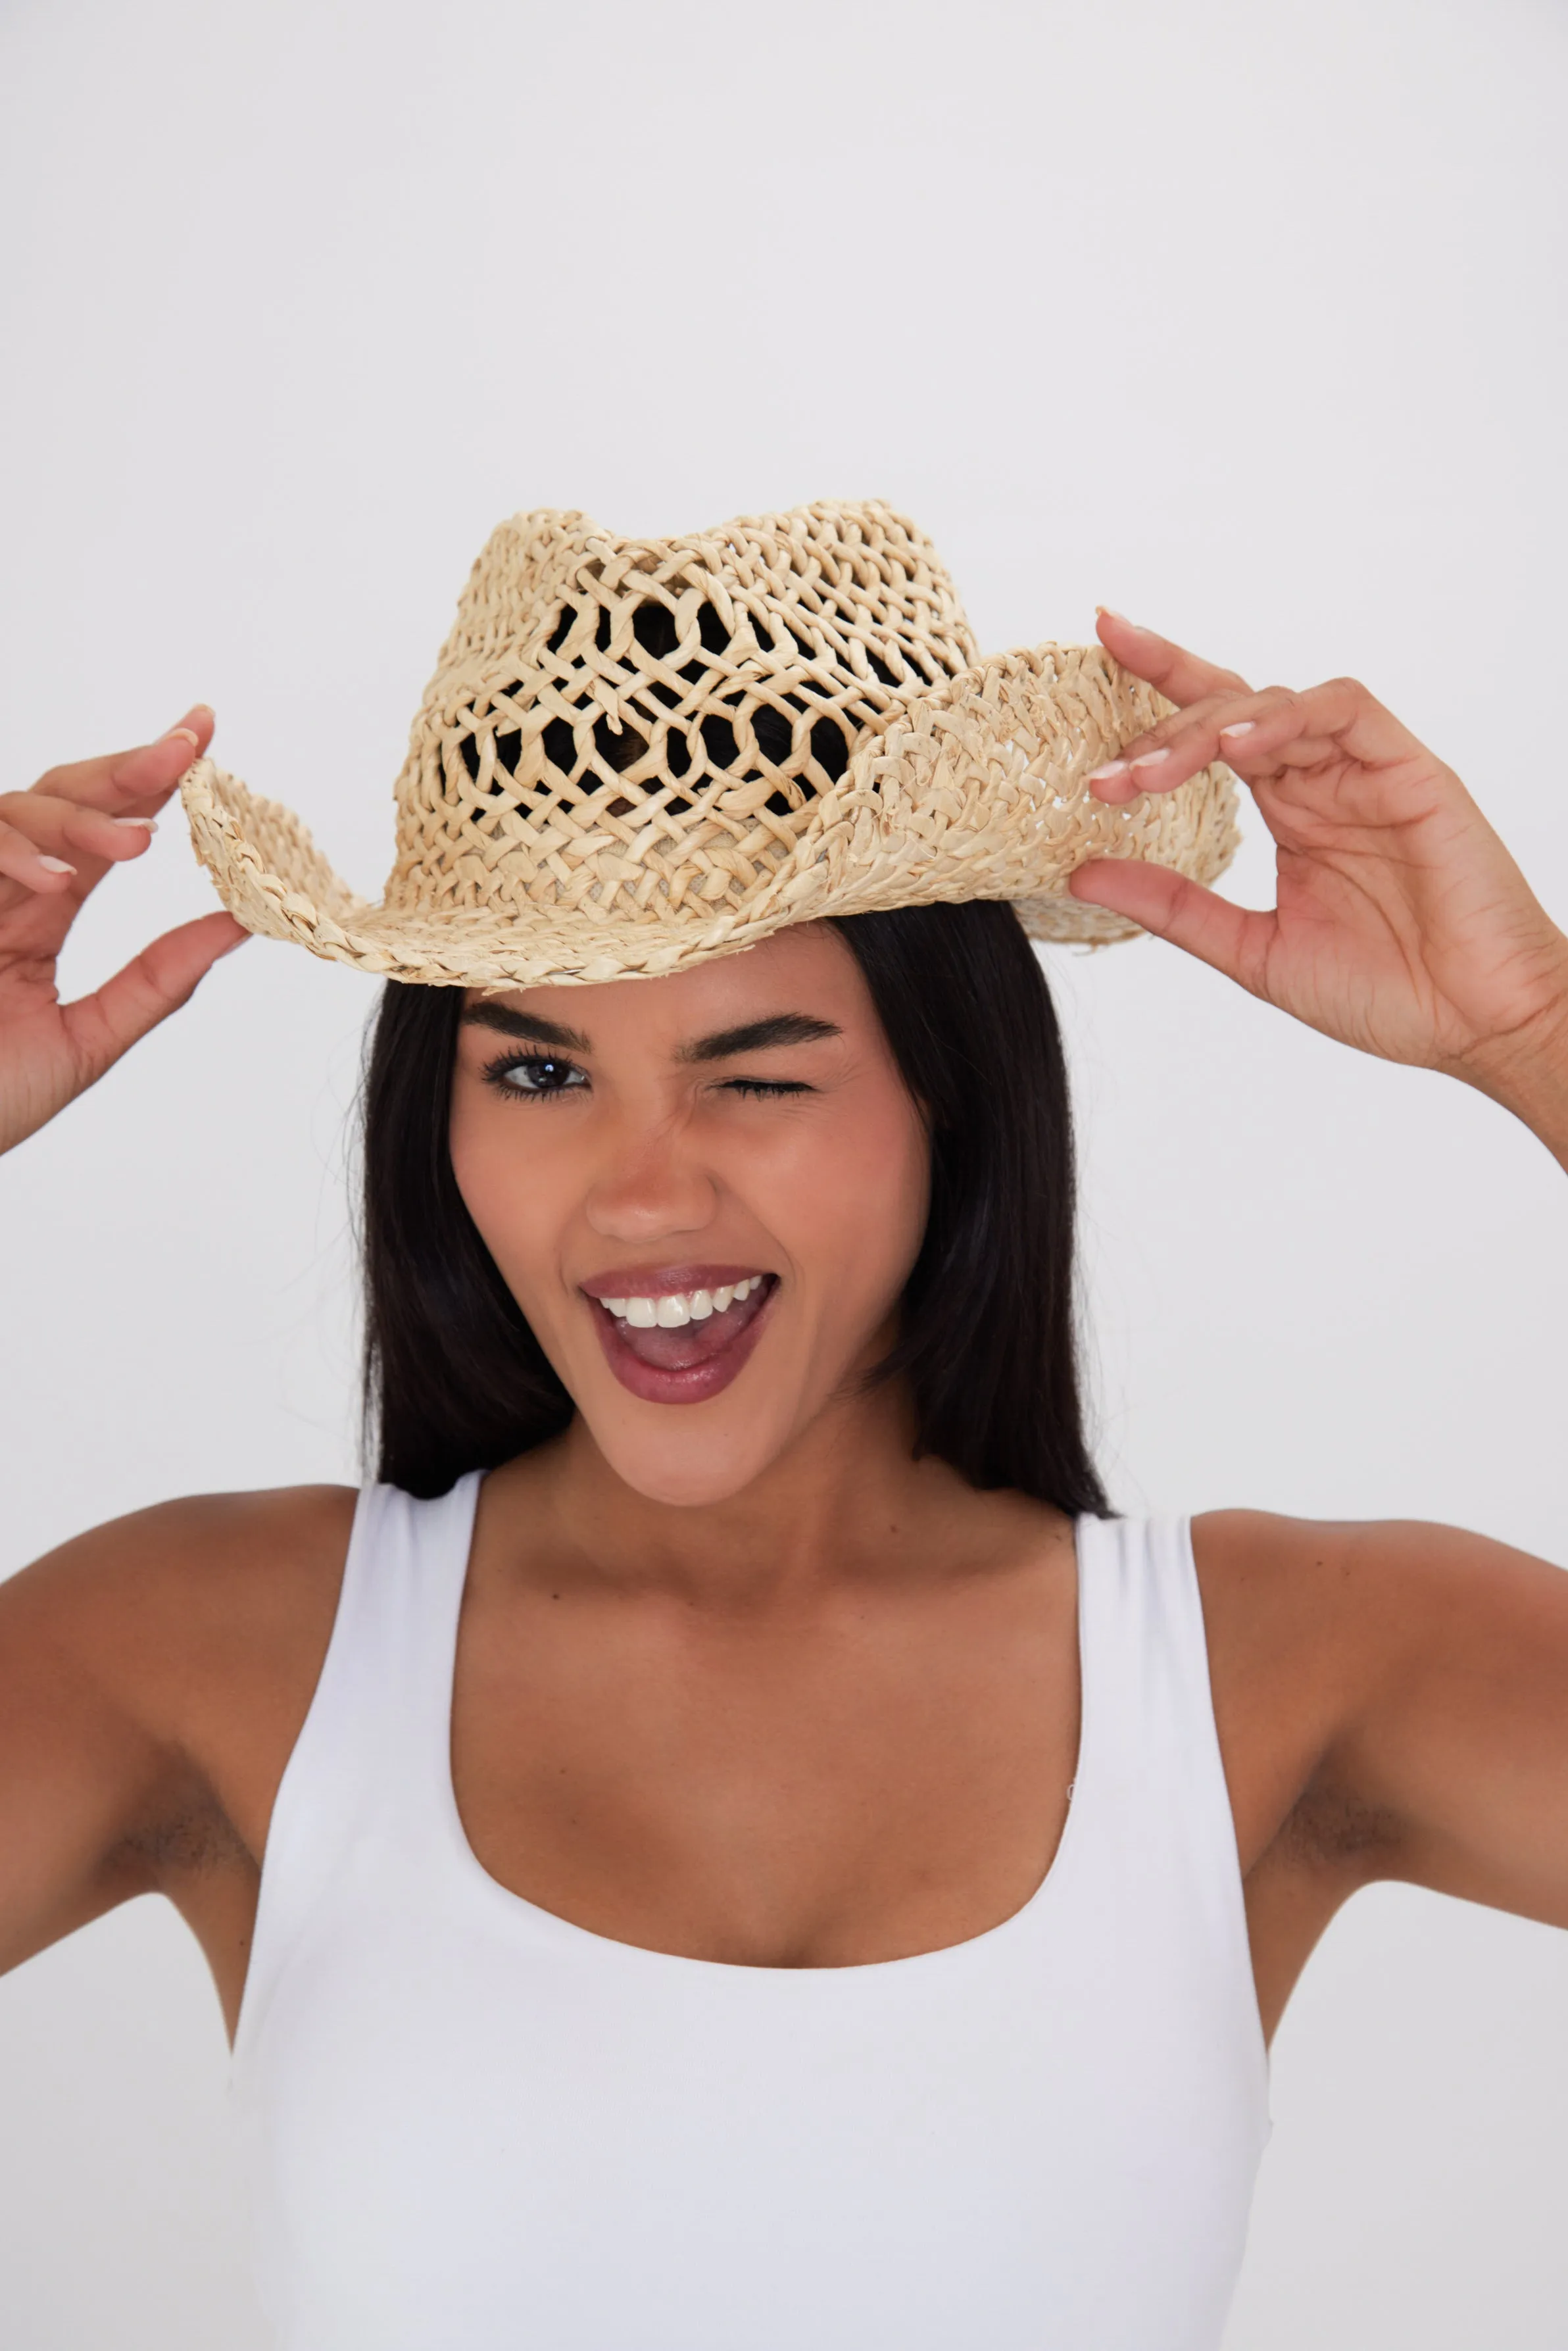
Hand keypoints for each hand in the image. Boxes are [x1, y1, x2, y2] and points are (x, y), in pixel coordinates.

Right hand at [0, 709, 247, 1155]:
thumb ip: (157, 980)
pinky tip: (54, 882)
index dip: (150, 781)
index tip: (202, 734)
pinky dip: (11, 856)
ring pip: (13, 811)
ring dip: (79, 819)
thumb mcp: (87, 1040)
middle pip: (59, 797)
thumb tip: (238, 924)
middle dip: (125, 767)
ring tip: (139, 845)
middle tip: (185, 747)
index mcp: (35, 917)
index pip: (100, 832)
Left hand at [1070, 614, 1567, 1109]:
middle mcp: (1321, 779)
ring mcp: (1364, 769)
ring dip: (1204, 725)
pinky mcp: (1409, 768)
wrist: (1475, 1023)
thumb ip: (1172, 907)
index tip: (1098, 644)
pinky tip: (1235, 744)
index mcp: (1289, 811)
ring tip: (1151, 772)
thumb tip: (1080, 872)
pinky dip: (1283, 716)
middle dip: (1158, 724)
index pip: (1211, 729)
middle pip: (1229, 705)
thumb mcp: (1252, 950)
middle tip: (1104, 777)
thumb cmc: (1385, 992)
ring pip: (1274, 701)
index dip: (1157, 684)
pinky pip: (1343, 709)